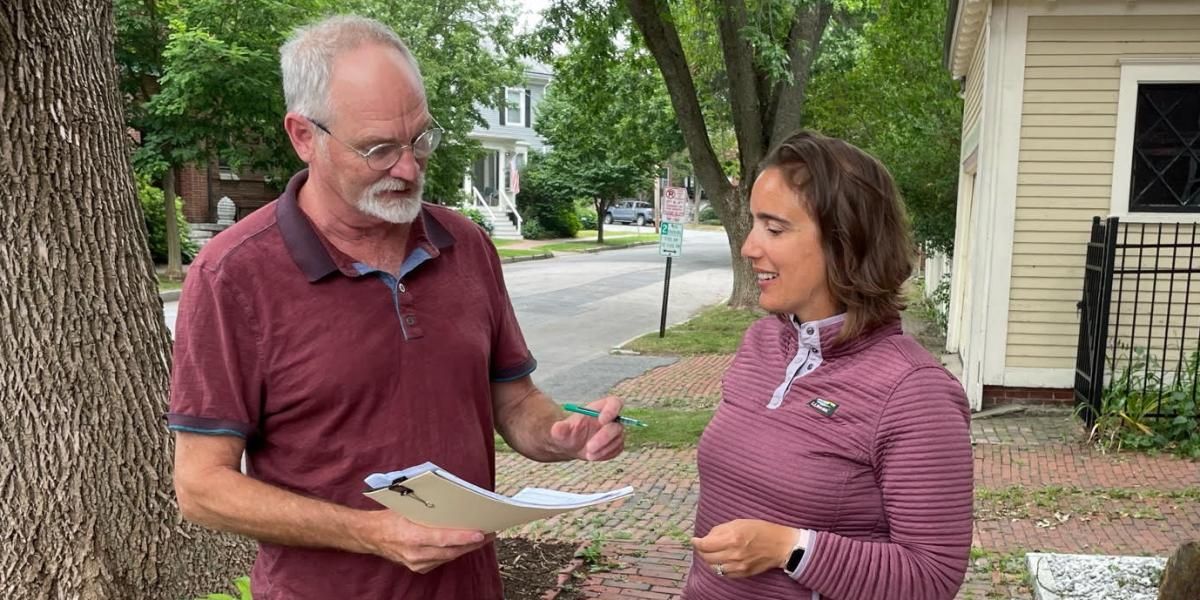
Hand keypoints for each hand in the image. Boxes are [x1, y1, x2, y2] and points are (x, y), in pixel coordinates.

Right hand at [359, 510, 492, 573]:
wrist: (371, 535)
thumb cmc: (390, 516)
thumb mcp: (407, 507)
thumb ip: (428, 508)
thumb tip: (453, 502)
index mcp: (411, 536)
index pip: (443, 539)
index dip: (463, 537)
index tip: (480, 534)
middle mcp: (415, 553)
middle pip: (450, 551)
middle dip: (472, 543)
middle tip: (490, 534)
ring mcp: (416, 563)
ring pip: (448, 557)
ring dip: (466, 548)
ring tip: (482, 538)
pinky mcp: (418, 568)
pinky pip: (441, 560)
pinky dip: (454, 552)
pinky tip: (464, 544)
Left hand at [549, 396, 624, 460]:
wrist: (570, 445)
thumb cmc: (567, 432)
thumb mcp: (560, 430)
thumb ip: (561, 428)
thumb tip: (558, 428)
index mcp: (600, 408)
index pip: (614, 403)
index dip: (611, 410)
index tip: (601, 420)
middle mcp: (611, 419)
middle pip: (616, 425)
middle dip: (604, 437)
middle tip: (589, 447)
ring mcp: (615, 433)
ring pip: (617, 440)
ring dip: (603, 449)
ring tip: (588, 455)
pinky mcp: (616, 445)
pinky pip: (616, 450)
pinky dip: (605, 454)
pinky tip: (593, 456)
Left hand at [691, 519, 800, 578]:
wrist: (781, 545)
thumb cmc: (761, 530)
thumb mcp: (740, 523)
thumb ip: (721, 530)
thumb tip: (707, 537)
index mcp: (732, 538)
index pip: (705, 545)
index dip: (697, 542)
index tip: (694, 540)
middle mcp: (734, 554)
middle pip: (707, 557)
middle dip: (701, 551)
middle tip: (702, 546)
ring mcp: (738, 566)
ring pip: (713, 567)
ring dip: (709, 560)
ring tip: (711, 553)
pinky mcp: (743, 573)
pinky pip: (724, 573)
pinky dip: (719, 567)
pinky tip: (721, 560)